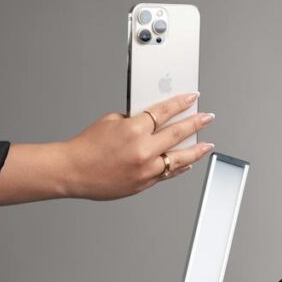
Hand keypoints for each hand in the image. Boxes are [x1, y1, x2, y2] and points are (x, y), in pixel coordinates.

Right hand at [0, 93, 214, 204]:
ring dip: (196, 150)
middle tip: (208, 118)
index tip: (193, 97)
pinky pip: (168, 174)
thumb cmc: (87, 147)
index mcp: (134, 129)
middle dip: (196, 123)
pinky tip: (188, 162)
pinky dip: (180, 167)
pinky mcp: (145, 183)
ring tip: (207, 144)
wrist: (73, 171)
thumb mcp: (110, 122)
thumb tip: (151, 123)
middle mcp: (143, 150)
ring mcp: (146, 169)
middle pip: (177, 133)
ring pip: (179, 158)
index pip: (164, 111)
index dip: (181, 103)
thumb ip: (133, 120)